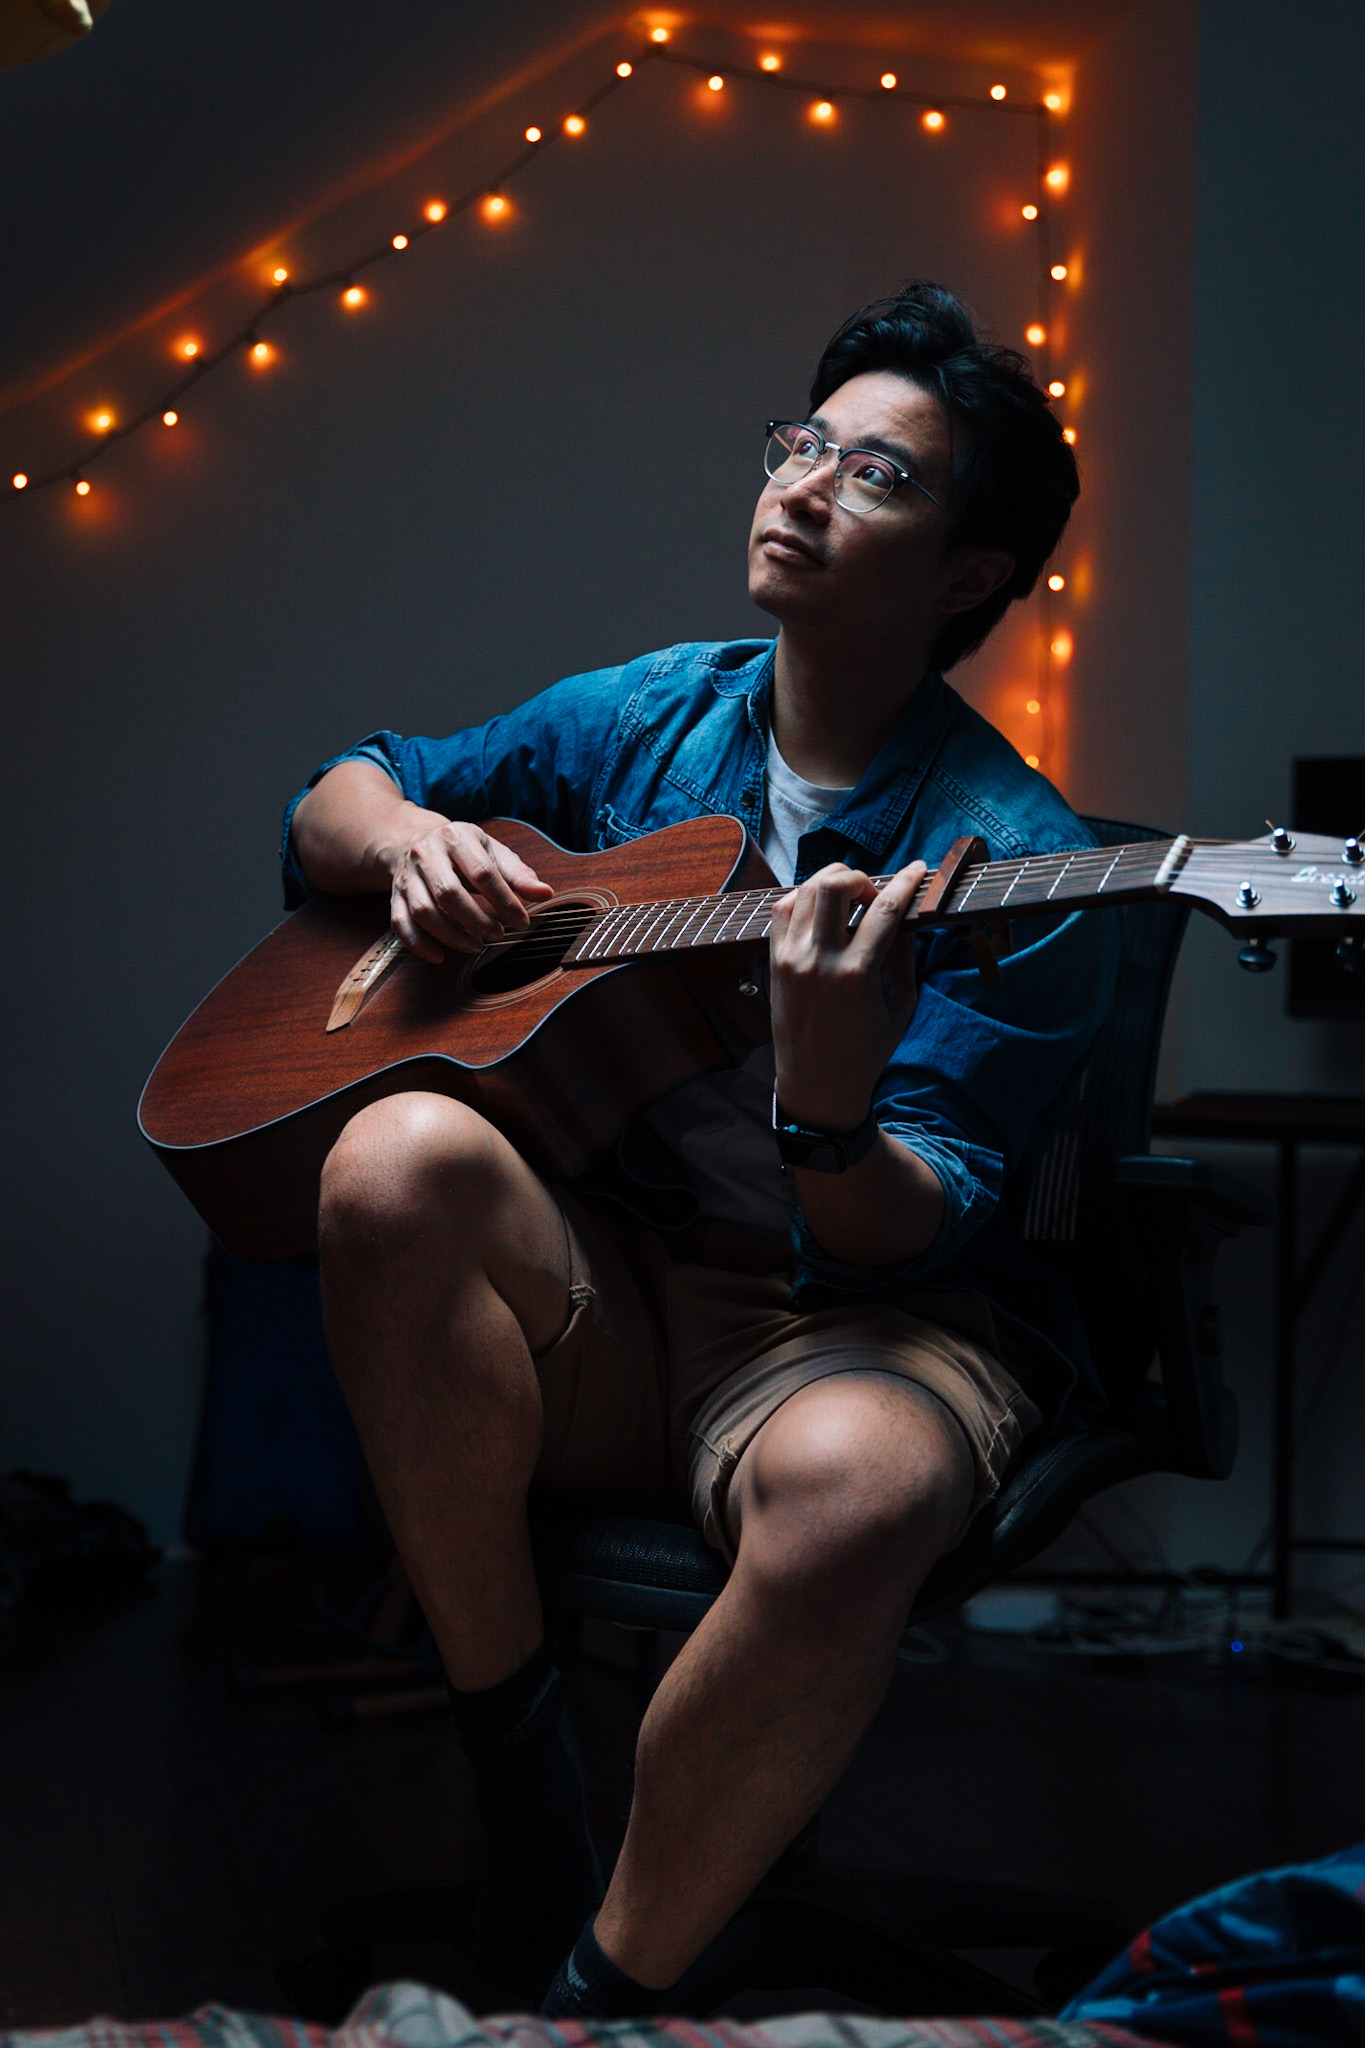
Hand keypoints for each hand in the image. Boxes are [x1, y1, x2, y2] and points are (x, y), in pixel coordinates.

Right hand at [387, 815, 553, 962]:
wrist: (414, 839)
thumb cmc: (462, 850)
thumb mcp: (492, 851)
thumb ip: (518, 874)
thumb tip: (545, 893)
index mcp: (456, 837)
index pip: (482, 872)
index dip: (504, 900)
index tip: (521, 921)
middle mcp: (426, 854)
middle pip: (448, 893)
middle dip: (476, 920)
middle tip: (498, 935)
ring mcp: (407, 877)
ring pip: (424, 911)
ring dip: (451, 935)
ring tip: (475, 946)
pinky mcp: (395, 896)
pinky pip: (400, 924)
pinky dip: (419, 944)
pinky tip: (439, 956)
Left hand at [769, 859, 927, 1129]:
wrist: (817, 1084)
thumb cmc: (866, 1050)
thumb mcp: (901, 1005)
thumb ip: (904, 955)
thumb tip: (904, 912)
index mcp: (856, 974)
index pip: (884, 909)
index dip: (905, 881)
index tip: (919, 868)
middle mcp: (818, 961)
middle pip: (834, 885)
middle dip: (861, 877)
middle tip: (874, 894)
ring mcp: (790, 958)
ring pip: (805, 890)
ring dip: (832, 883)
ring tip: (850, 898)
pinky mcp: (774, 961)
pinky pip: (783, 909)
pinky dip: (804, 897)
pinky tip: (822, 909)